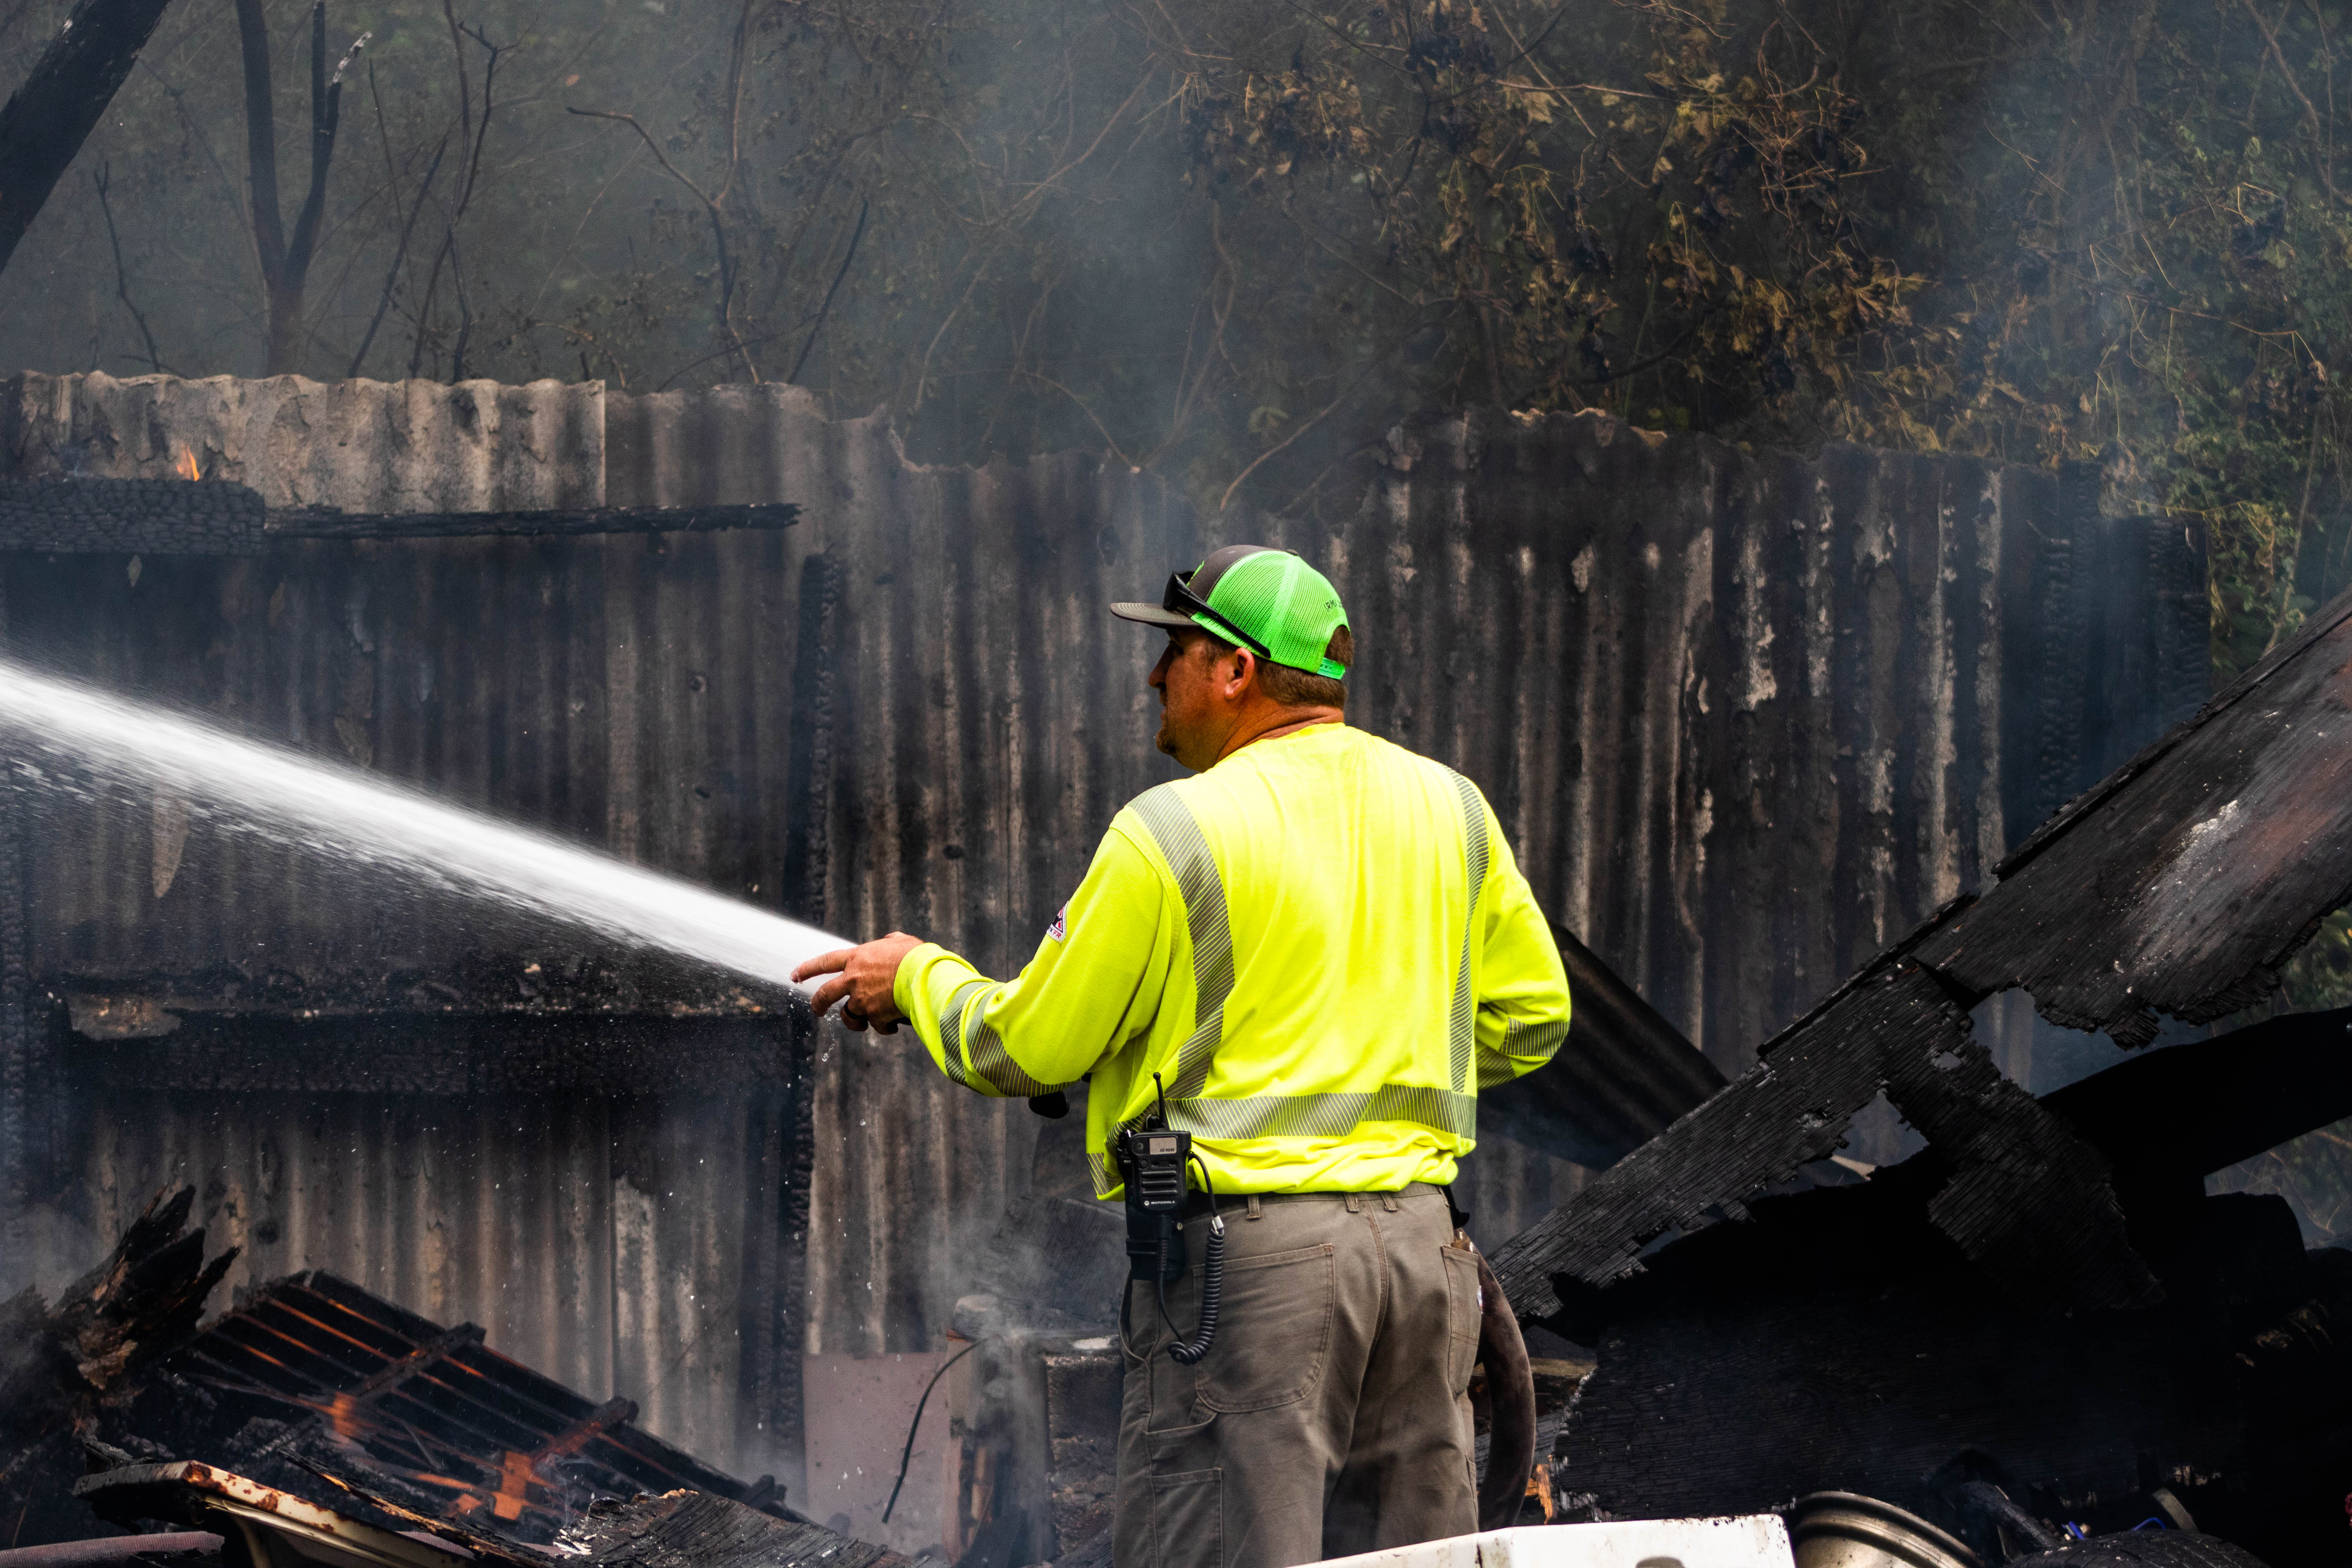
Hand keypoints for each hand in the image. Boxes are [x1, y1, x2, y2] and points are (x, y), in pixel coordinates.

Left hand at [793, 932, 924, 1032]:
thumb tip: (889, 941)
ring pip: (849, 1016)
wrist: (925, 976)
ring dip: (856, 1022)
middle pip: (825, 994)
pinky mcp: (875, 1016)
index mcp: (857, 958)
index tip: (795, 975)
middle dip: (817, 1004)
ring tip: (865, 1024)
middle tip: (816, 1010)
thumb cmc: (916, 956)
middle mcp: (854, 979)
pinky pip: (876, 1026)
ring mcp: (863, 999)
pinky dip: (884, 1028)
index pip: (824, 962)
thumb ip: (889, 942)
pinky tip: (894, 1025)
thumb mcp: (900, 942)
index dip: (807, 969)